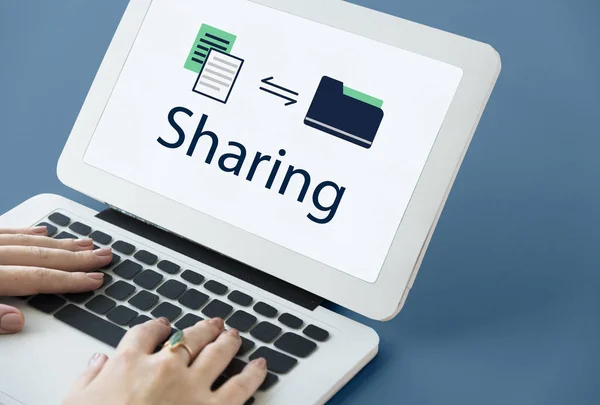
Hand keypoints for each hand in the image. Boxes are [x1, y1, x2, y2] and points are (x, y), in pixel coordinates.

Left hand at [0, 226, 111, 333]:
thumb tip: (17, 320)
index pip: (38, 278)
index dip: (70, 280)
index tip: (95, 279)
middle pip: (41, 256)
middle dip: (77, 258)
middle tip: (103, 256)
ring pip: (29, 242)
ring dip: (61, 244)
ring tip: (85, 244)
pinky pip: (7, 231)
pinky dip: (28, 232)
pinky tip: (43, 232)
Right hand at [64, 317, 266, 404]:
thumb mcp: (75, 403)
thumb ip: (88, 378)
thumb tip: (98, 361)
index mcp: (129, 363)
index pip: (146, 333)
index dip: (158, 326)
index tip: (164, 325)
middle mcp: (164, 368)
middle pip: (189, 337)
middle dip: (203, 328)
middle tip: (212, 324)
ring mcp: (191, 387)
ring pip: (217, 352)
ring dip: (228, 341)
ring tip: (234, 335)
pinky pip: (240, 387)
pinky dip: (253, 374)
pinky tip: (260, 366)